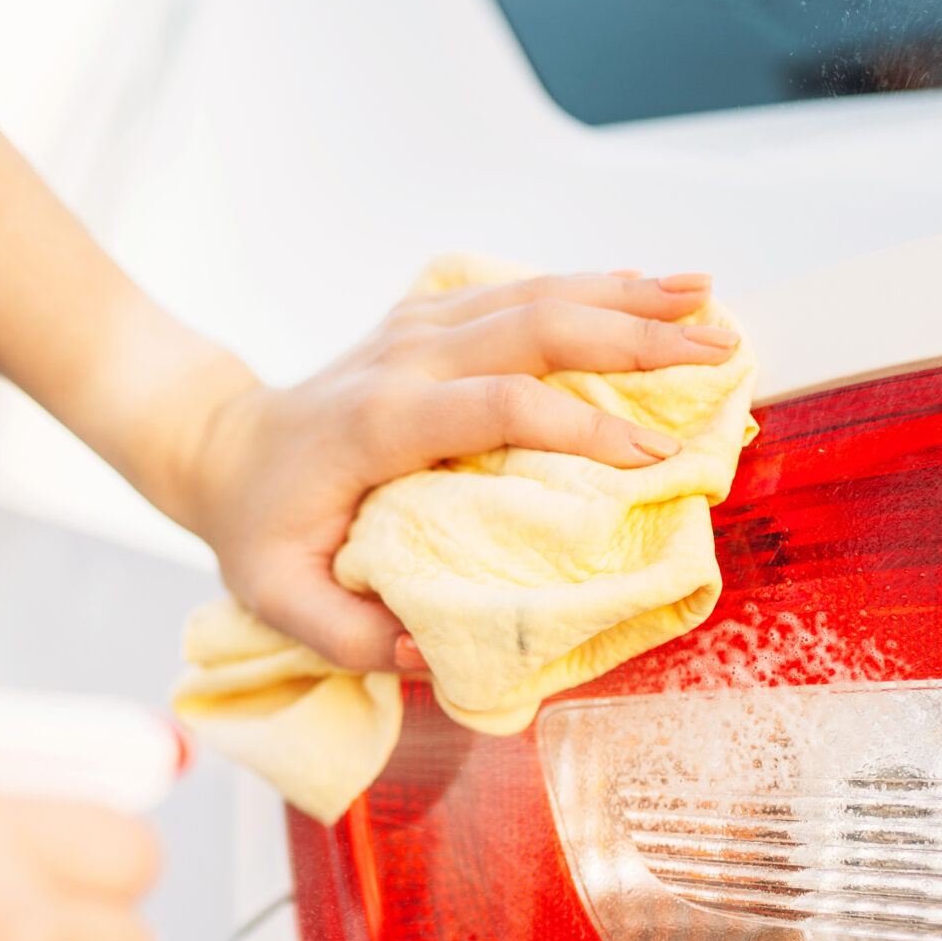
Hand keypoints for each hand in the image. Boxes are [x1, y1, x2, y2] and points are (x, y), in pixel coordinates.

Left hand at [164, 272, 740, 671]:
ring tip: (711, 303)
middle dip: (634, 338)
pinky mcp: (431, 320)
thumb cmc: (260, 532)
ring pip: (536, 295)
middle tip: (720, 354)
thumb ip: (351, 637)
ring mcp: (419, 329)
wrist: (220, 447)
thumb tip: (433, 653)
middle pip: (534, 327)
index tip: (653, 459)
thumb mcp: (280, 602)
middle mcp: (405, 360)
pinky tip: (655, 288)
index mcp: (378, 425)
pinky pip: (523, 292)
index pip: (495, 407)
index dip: (578, 427)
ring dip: (628, 298)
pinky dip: (594, 287)